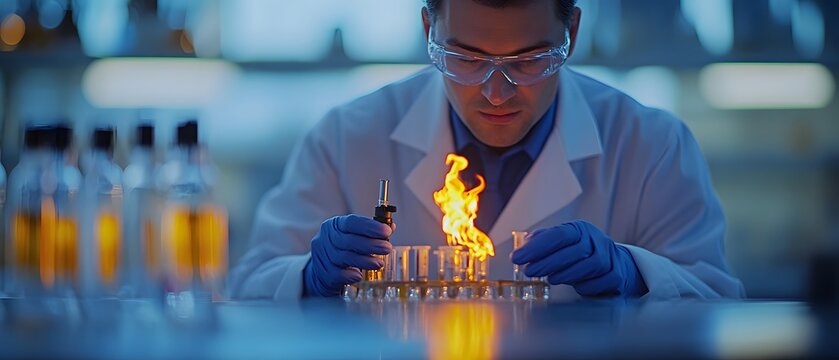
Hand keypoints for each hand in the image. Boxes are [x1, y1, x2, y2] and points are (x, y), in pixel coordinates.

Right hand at [303, 214, 392, 296]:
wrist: (321, 270)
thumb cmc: (342, 249)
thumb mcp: (353, 236)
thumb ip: (371, 232)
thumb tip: (391, 228)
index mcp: (335, 225)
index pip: (352, 222)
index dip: (370, 226)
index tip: (386, 231)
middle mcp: (327, 238)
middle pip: (349, 241)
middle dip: (370, 244)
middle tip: (387, 248)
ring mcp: (323, 255)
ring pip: (344, 257)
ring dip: (364, 261)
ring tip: (379, 263)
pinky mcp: (323, 272)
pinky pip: (337, 274)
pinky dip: (349, 275)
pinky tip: (359, 276)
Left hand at [511, 220, 646, 296]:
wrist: (616, 263)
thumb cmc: (581, 253)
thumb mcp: (564, 242)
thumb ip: (543, 241)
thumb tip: (523, 244)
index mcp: (580, 229)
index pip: (558, 234)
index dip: (536, 247)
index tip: (517, 257)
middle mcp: (596, 240)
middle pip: (572, 250)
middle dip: (547, 262)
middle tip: (529, 271)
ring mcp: (609, 257)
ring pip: (588, 266)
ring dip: (565, 274)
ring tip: (549, 279)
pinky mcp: (616, 275)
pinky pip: (599, 282)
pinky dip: (584, 285)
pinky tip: (573, 285)